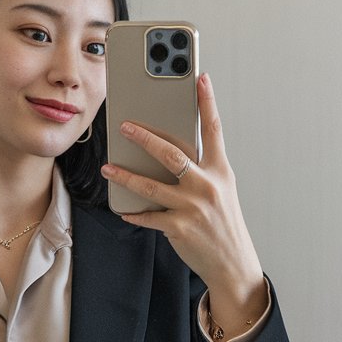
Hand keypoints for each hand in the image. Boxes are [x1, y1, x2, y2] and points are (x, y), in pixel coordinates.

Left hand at [100, 72, 266, 338]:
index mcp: (220, 172)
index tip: (200, 78)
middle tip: (125, 125)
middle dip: (145, 138)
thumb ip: (200, 170)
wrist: (233, 264)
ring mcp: (193, 208)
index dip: (207, 102)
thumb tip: (166, 154)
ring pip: (152, 186)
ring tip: (108, 167)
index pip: (214, 130)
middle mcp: (207, 186)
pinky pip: (149, 217)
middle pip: (172, 154)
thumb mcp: (221, 191)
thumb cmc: (222, 224)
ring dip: (126, 176)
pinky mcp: (179, 228)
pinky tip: (122, 209)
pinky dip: (134, 213)